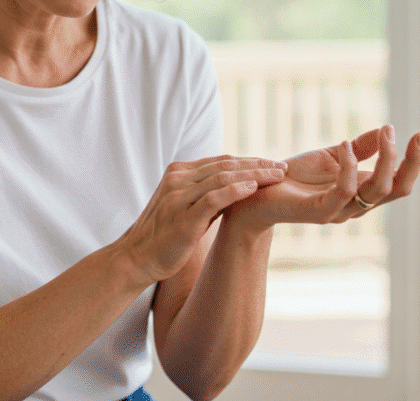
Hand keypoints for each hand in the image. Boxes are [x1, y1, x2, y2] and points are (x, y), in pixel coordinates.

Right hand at [117, 155, 287, 284]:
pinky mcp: (183, 218)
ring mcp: (179, 197)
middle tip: (283, 167)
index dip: (250, 161)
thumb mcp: (185, 207)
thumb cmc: (164, 236)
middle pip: (226, 165)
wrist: (136, 259)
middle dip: (257, 165)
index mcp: (179, 173)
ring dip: (254, 175)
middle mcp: (178, 179)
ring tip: (277, 176)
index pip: (221, 161)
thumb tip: (238, 188)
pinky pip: (213, 198)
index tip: (273, 165)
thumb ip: (207, 194)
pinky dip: (235, 191)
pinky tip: (254, 189)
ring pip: (223, 177)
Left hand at [225, 125, 419, 231]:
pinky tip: (344, 144)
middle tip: (416, 135)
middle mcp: (354, 206)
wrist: (254, 194)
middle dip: (411, 163)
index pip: (397, 182)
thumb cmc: (291, 177)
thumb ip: (359, 148)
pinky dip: (348, 167)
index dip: (413, 161)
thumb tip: (386, 130)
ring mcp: (337, 211)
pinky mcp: (318, 212)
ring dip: (386, 159)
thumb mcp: (329, 156)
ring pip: (376, 191)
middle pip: (396, 190)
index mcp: (360, 192)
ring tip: (385, 132)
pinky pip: (343, 192)